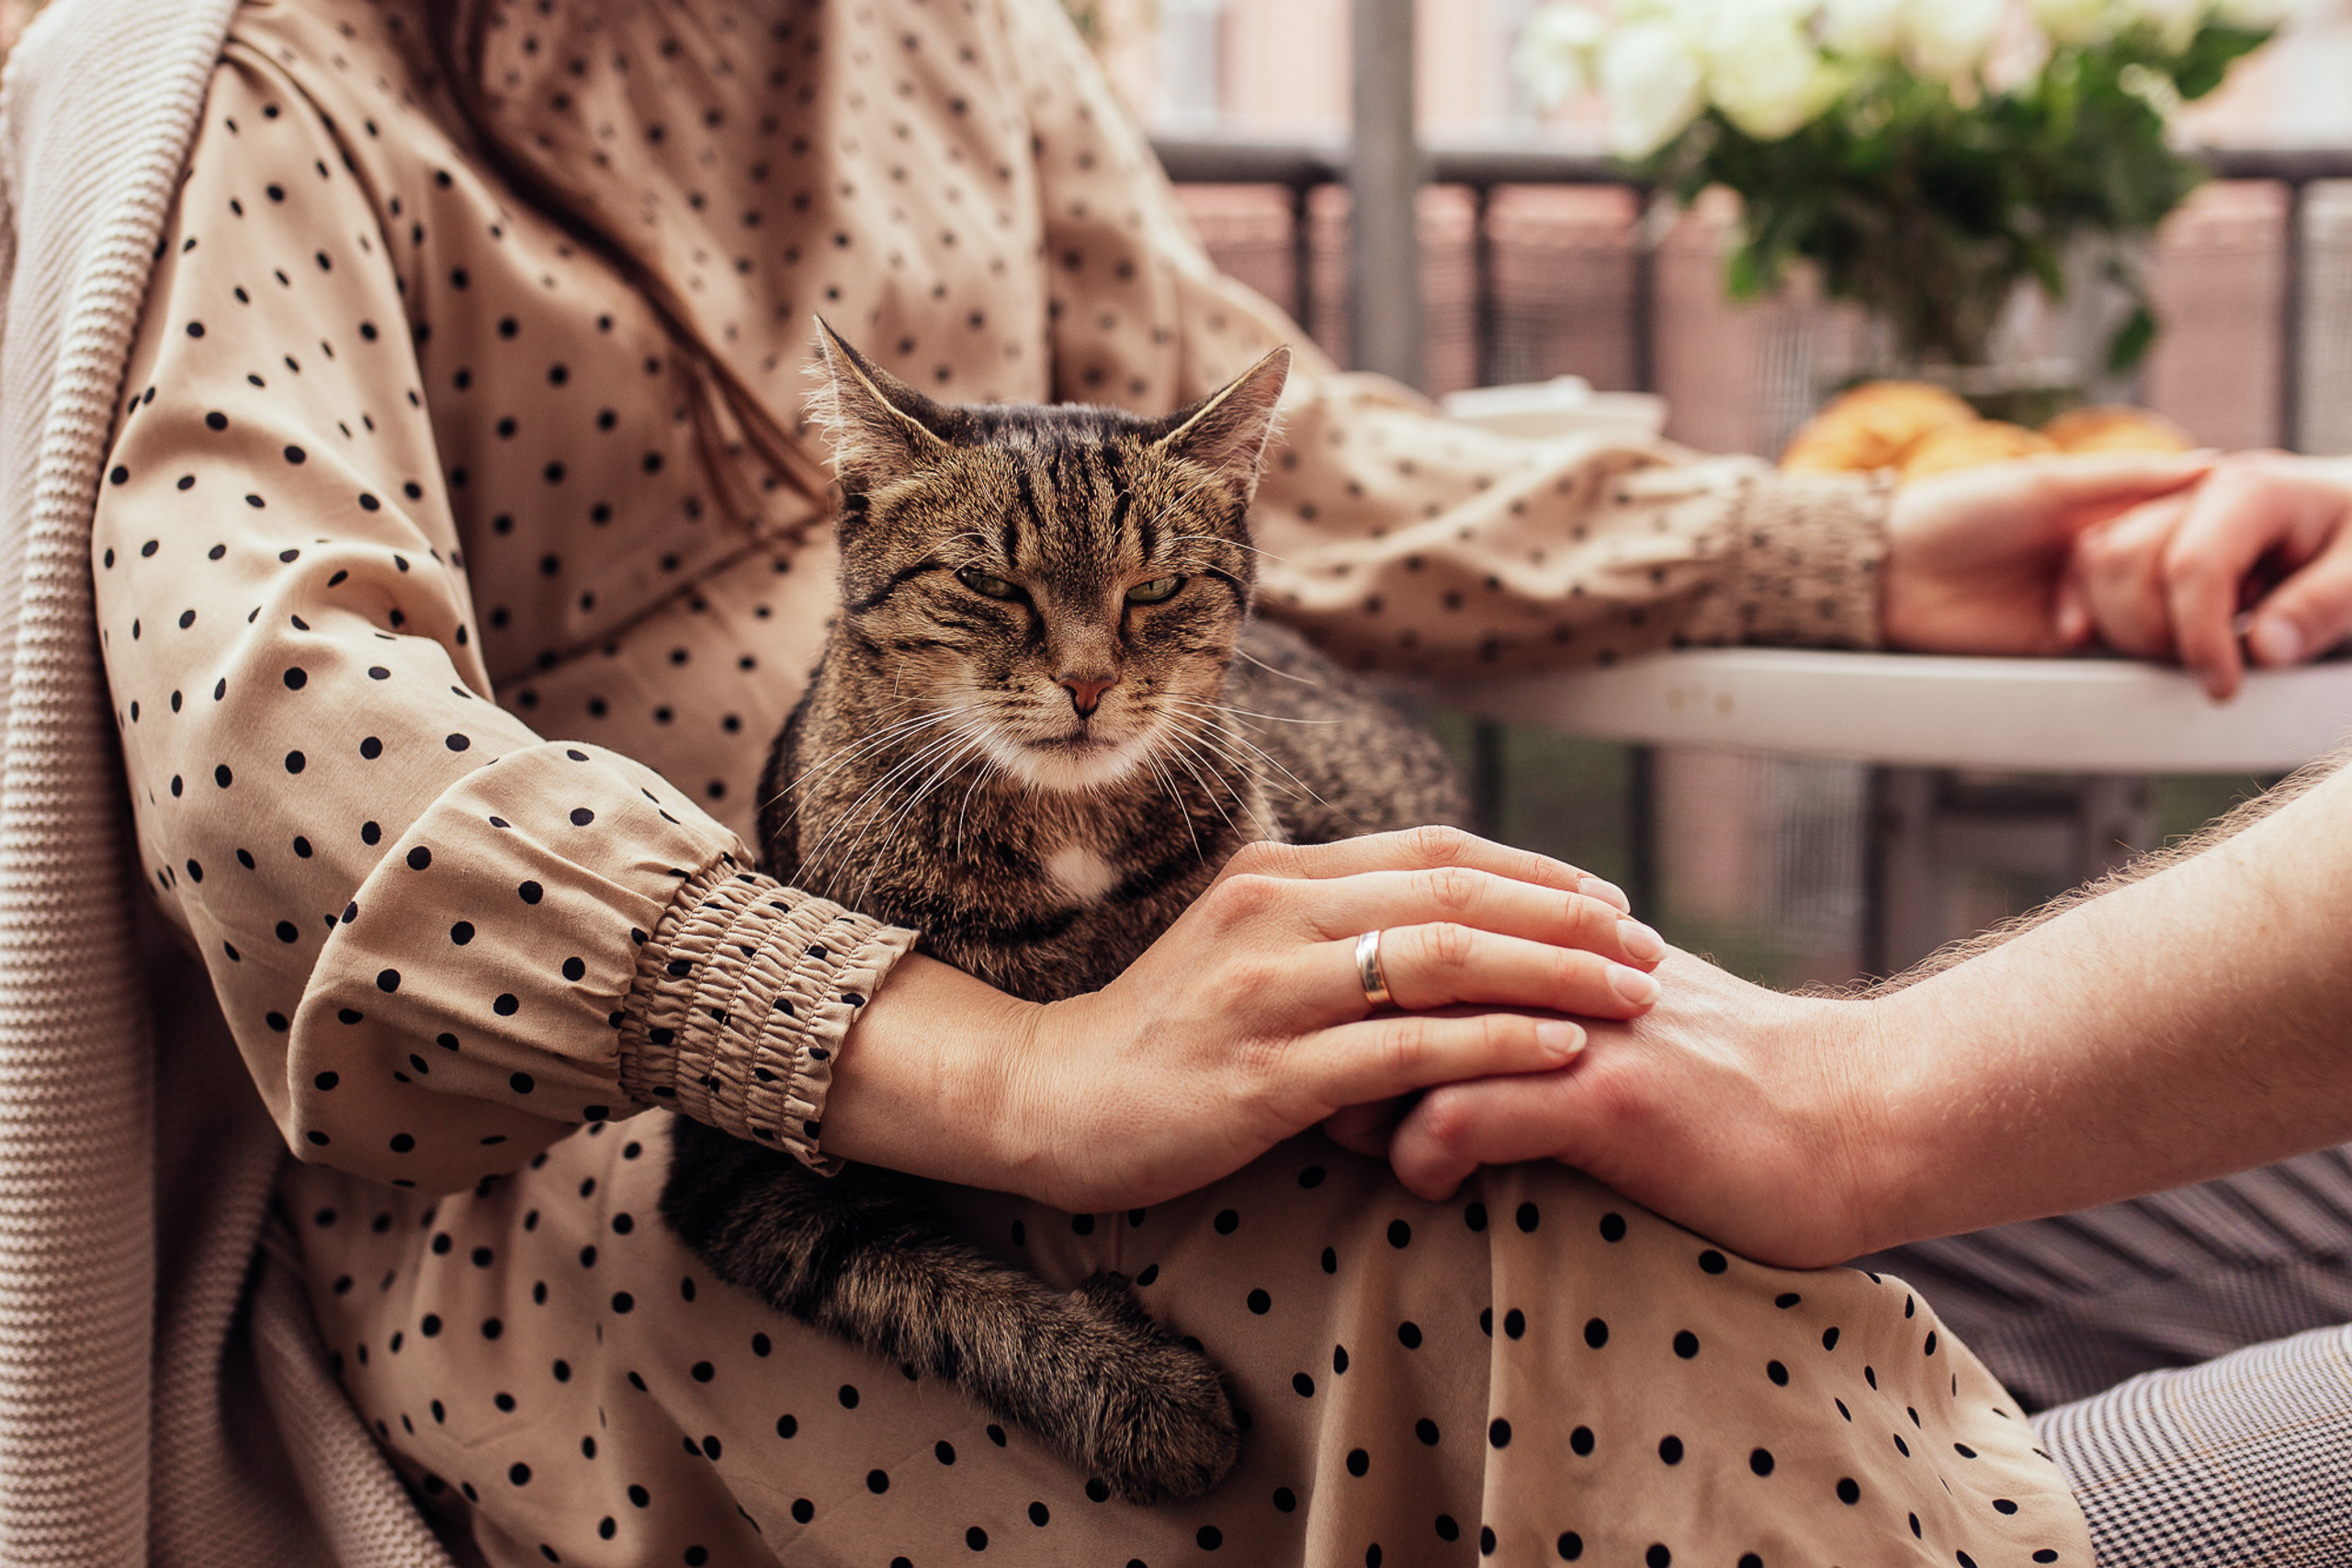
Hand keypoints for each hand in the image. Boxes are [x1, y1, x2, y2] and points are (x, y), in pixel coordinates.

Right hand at [987, 827, 1667, 1212]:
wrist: (1051, 1100)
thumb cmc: (1164, 1038)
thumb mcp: (1246, 956)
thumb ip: (1332, 933)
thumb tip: (1444, 934)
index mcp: (1278, 875)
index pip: (1432, 852)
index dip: (1532, 871)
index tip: (1609, 901)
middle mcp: (1274, 911)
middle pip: (1452, 891)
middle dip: (1567, 916)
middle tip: (1648, 946)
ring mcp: (1267, 990)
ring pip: (1440, 960)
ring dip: (1552, 973)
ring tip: (1631, 995)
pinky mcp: (1265, 1073)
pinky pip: (1405, 1050)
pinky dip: (1494, 1047)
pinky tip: (1561, 1052)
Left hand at [1336, 949, 1882, 1268]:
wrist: (1858, 1117)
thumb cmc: (1740, 1088)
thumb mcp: (1634, 1015)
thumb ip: (1551, 999)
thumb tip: (1470, 1020)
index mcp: (1551, 945)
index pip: (1408, 931)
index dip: (1344, 977)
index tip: (1307, 1032)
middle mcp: (1553, 969)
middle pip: (1389, 972)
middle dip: (1328, 1032)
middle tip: (1297, 1089)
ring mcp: (1575, 1027)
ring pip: (1412, 1036)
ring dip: (1356, 1095)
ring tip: (1339, 1137)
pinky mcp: (1602, 1096)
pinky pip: (1462, 1112)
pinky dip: (1421, 1152)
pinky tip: (1425, 1184)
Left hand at [1881, 452, 2210, 655]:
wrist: (1892, 574)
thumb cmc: (1959, 514)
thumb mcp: (2047, 484)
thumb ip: (2124, 478)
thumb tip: (2210, 466)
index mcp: (2099, 511)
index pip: (2178, 522)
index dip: (2212, 532)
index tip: (2245, 538)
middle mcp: (2098, 558)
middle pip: (2172, 575)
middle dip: (2195, 582)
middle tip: (2232, 588)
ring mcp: (2082, 605)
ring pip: (2152, 616)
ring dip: (2168, 618)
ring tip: (2199, 618)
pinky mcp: (2059, 650)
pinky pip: (2112, 655)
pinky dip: (2135, 651)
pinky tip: (2163, 647)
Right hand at [2059, 453, 2351, 698]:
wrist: (2350, 519)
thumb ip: (2321, 607)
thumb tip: (2263, 648)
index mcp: (2251, 490)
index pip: (2193, 564)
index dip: (2198, 637)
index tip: (2224, 686)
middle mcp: (2193, 490)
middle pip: (2126, 562)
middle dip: (2157, 632)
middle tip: (2215, 665)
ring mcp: (2161, 509)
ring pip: (2096, 568)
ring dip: (2127, 626)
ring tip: (2194, 645)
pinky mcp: (2141, 533)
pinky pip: (2087, 570)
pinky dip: (2099, 611)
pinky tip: (2146, 639)